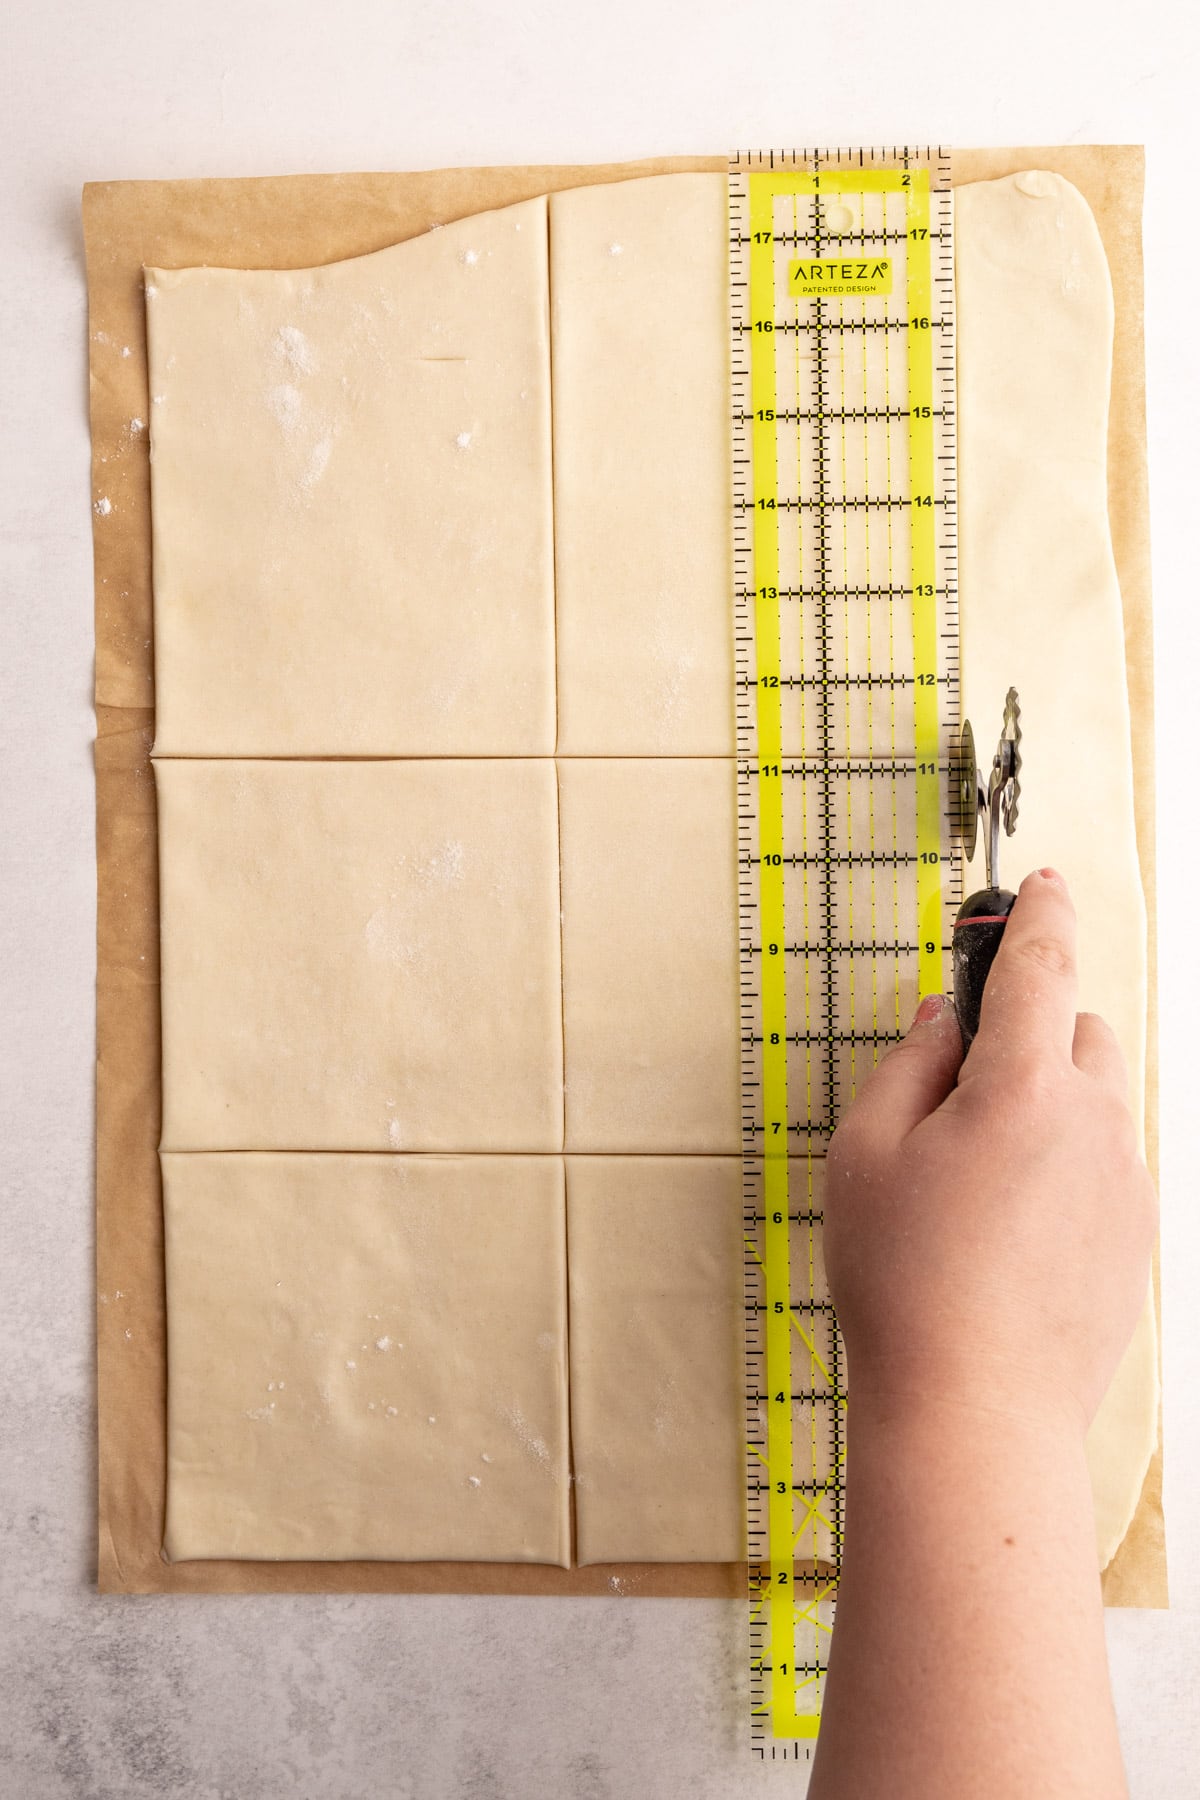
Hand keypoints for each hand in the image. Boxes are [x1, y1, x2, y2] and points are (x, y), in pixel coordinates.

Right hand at [824, 868, 1155, 1437]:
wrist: (975, 1410)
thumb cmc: (906, 1283)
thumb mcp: (865, 1155)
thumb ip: (907, 1065)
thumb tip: (943, 1022)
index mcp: (1022, 1088)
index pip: (1041, 968)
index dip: (1037, 915)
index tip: (1042, 885)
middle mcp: (1092, 1123)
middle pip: (1076, 1033)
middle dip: (1027, 1039)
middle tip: (956, 1100)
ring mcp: (1124, 1183)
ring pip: (1094, 1102)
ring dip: (1048, 1105)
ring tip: (979, 1184)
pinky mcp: (1136, 1236)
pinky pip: (1103, 1165)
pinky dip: (1065, 1167)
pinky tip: (1009, 1232)